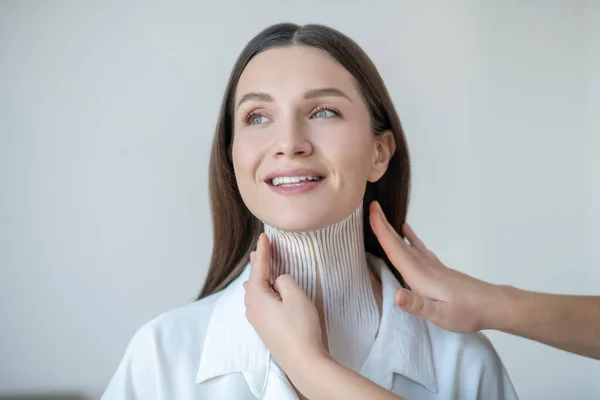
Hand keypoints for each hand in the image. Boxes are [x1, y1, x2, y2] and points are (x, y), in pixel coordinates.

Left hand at [243, 233, 328, 376]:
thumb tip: (279, 280)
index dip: (263, 251)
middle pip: (254, 279)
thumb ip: (285, 281)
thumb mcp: (296, 296)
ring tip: (262, 267)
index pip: (259, 267)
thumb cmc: (300, 328)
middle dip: (259, 263)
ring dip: (261, 278)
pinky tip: (266, 292)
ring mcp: (257, 321)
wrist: (303, 361)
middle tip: (261, 248)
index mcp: (256, 296)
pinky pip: (261, 303)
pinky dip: (264, 291)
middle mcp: (252, 308)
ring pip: (256, 292)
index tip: (264, 236)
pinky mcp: (266, 329)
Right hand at [369, 201, 498, 332]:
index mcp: (420, 275)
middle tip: (371, 205)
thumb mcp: (441, 315)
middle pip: (399, 242)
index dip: (382, 231)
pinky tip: (406, 231)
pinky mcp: (437, 269)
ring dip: (392, 229)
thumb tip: (396, 295)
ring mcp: (431, 266)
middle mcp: (424, 266)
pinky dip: (409, 237)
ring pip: (406, 244)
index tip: (371, 212)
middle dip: (383, 224)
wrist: (493, 306)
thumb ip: (418, 305)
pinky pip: (418, 248)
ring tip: (381, 216)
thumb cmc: (467, 313)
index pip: (396, 249)